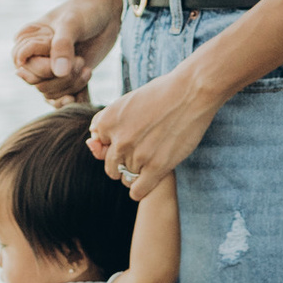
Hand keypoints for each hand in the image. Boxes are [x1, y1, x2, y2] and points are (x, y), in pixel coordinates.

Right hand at [12, 0, 121, 102]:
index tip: (71, 56)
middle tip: (81, 62)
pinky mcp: (66, 78)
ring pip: (51, 93)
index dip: (45, 69)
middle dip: (62, 79)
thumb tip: (58, 72)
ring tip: (87, 69)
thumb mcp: (72, 23)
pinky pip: (63, 99)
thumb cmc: (86, 10)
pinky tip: (85, 93)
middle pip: (39, 84)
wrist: (108, 12)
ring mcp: (51, 69)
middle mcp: (36, 56)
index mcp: (28, 40)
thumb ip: (62, 46)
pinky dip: (75, 99)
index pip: (26, 68)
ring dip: (71, 86)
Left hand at [88, 64, 217, 197]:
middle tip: (141, 151)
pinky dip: (139, 190)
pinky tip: (146, 181)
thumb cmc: (160, 94)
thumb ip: (106, 123)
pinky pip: (137, 191)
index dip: (115, 144)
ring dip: (135, 174)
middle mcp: (119, 140)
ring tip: (150, 161)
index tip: (131, 136)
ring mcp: (137, 155)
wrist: (191, 91)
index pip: (99, 147)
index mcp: (107, 121)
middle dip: (122, 163)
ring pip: (126, 179)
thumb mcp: (126, 102)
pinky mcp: (157, 167)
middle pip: (111, 167)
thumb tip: (91, 144)